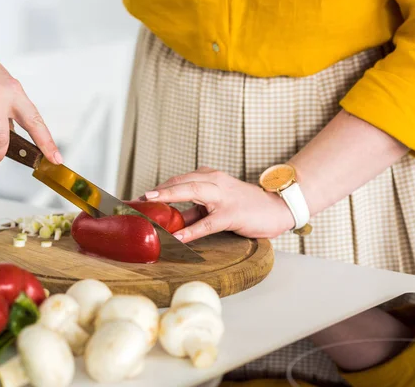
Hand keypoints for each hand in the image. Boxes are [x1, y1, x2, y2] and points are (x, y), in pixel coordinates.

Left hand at [143, 167, 294, 242]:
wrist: (276, 208)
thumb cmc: (244, 207)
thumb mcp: (215, 206)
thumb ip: (194, 212)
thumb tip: (169, 224)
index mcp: (209, 177)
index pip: (179, 180)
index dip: (158, 188)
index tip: (139, 198)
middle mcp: (215, 181)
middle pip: (181, 181)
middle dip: (158, 189)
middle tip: (138, 198)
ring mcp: (223, 197)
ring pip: (192, 192)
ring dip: (169, 197)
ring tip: (150, 204)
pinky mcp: (232, 214)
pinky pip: (208, 222)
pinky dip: (191, 230)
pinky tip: (178, 237)